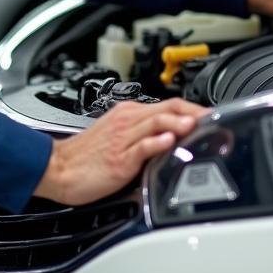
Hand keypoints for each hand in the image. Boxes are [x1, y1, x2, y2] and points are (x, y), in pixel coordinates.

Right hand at [33, 98, 210, 205]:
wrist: (57, 168)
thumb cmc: (86, 157)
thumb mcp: (117, 137)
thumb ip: (143, 133)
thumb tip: (172, 136)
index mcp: (128, 114)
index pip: (168, 104)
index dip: (193, 108)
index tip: (212, 116)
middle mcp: (127, 122)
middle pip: (168, 109)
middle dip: (194, 112)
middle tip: (214, 119)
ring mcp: (123, 139)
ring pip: (156, 122)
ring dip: (179, 122)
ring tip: (196, 124)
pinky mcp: (119, 158)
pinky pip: (140, 147)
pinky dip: (156, 143)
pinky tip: (168, 142)